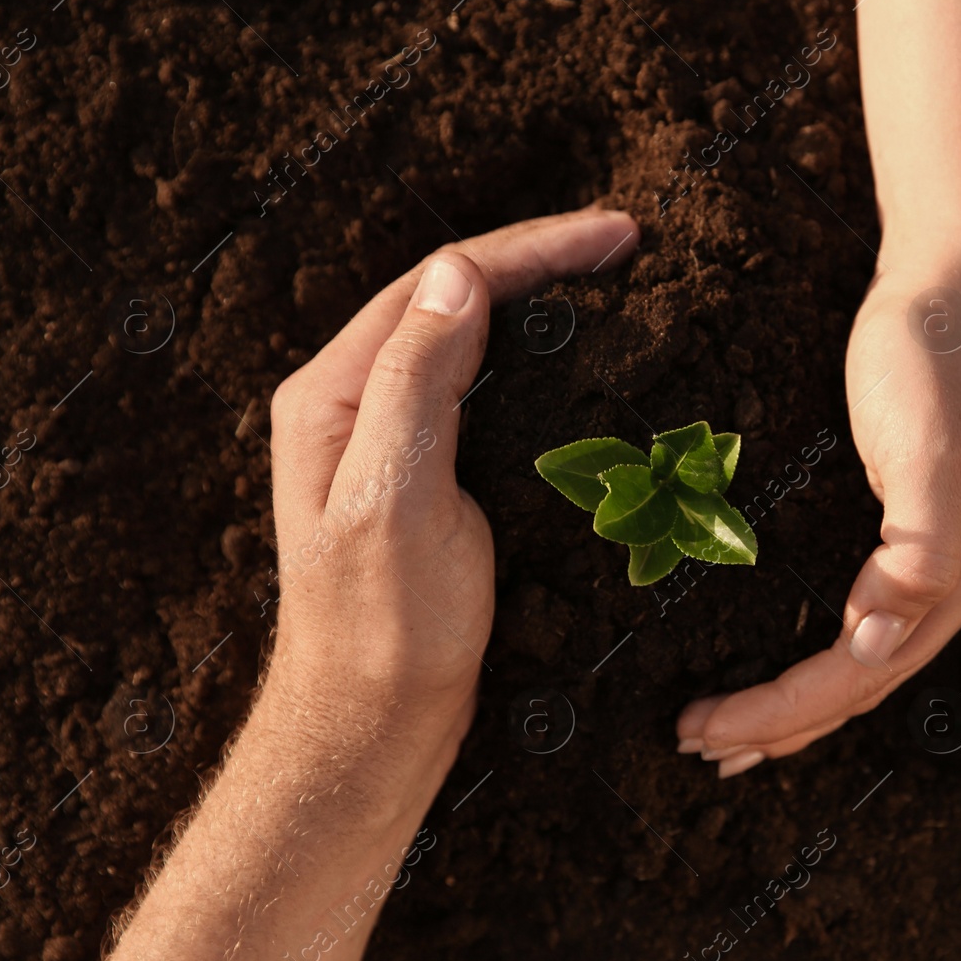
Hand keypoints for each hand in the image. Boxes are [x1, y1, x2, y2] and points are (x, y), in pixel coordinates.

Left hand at [263, 207, 639, 802]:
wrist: (373, 722)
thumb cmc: (383, 627)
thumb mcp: (396, 501)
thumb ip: (417, 383)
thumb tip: (459, 275)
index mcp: (334, 395)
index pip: (438, 285)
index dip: (529, 251)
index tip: (616, 237)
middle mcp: (353, 402)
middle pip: (451, 298)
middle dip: (539, 262)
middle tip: (626, 244)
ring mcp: (388, 437)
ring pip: (469, 339)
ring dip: (539, 304)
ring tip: (611, 283)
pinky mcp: (424, 474)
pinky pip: (481, 389)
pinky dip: (537, 360)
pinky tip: (578, 361)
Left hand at [676, 254, 960, 776]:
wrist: (946, 297)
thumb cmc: (931, 366)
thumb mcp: (931, 452)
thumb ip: (919, 556)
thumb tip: (877, 644)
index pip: (860, 673)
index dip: (782, 710)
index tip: (704, 725)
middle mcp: (955, 586)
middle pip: (858, 685)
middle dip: (779, 725)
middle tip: (695, 744)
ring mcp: (934, 568)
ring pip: (858, 668)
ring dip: (793, 711)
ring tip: (726, 740)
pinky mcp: (904, 542)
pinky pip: (855, 628)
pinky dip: (812, 666)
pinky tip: (777, 676)